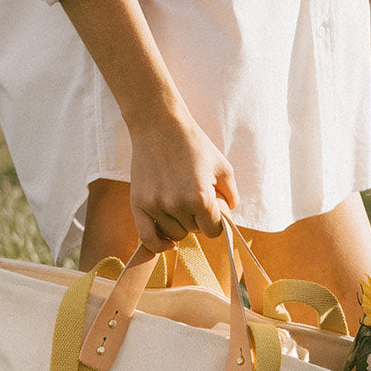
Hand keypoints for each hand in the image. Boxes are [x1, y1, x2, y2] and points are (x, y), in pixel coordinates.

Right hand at [128, 107, 238, 252]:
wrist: (159, 125)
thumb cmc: (194, 144)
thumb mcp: (223, 167)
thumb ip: (231, 195)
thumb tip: (227, 215)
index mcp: (200, 198)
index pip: (214, 230)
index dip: (216, 221)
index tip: (214, 210)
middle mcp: (177, 205)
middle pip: (194, 231)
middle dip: (199, 219)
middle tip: (195, 196)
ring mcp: (155, 205)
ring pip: (175, 234)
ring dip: (181, 224)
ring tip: (180, 201)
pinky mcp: (138, 204)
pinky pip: (147, 238)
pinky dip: (158, 245)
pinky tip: (168, 244)